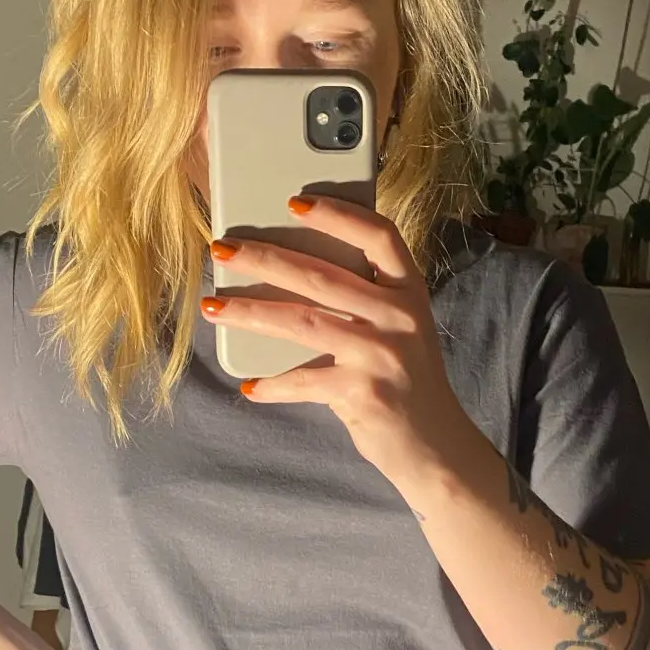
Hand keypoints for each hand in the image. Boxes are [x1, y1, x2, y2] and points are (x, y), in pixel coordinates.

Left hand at [203, 197, 476, 500]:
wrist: (436, 447)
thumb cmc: (406, 381)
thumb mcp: (399, 330)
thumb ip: (363, 301)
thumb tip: (287, 272)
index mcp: (410, 292)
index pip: (379, 236)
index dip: (338, 214)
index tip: (293, 203)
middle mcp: (400, 317)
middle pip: (322, 275)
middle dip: (264, 258)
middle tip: (221, 249)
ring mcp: (382, 355)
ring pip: (302, 321)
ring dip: (250, 312)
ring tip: (212, 306)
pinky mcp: (363, 393)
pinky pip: (304, 381)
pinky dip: (273, 385)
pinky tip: (250, 385)